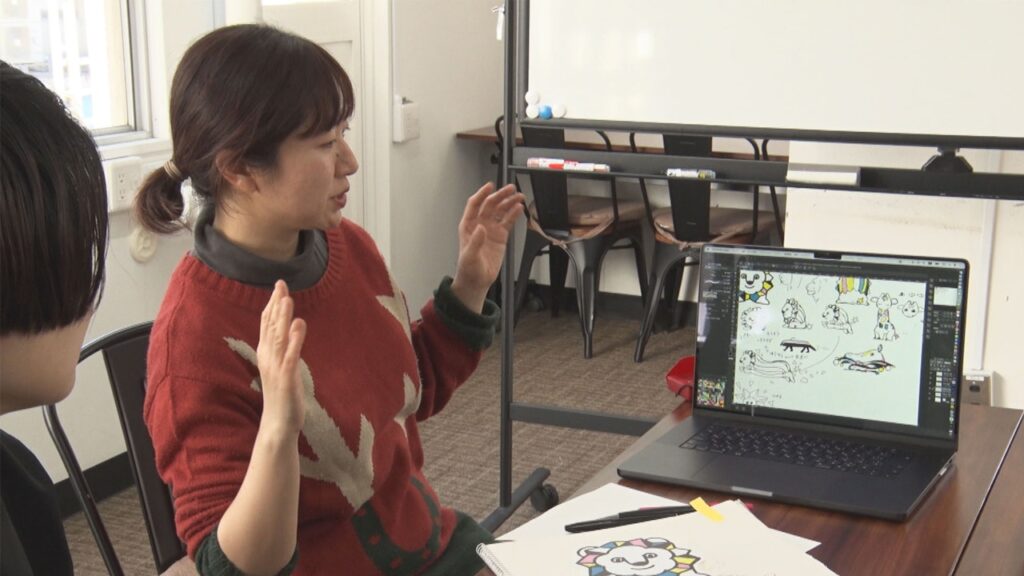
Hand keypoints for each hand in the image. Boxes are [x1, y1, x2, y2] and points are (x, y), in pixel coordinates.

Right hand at [256, 280, 307, 435]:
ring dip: (282, 317)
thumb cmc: (282, 396)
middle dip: (276, 304)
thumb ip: (285, 348)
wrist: (278, 424)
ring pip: (278, 338)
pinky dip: (294, 340)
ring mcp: (276, 368)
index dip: (272, 305)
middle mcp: (268, 358)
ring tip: (288, 299)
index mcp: (266, 354)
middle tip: (281, 284)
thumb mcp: (283, 367)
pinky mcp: (286, 378)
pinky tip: (299, 325)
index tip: (279, 286)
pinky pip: (290, 356)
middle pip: (271, 326)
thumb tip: (291, 326)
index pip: (267, 324)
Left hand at [452, 182, 524, 311]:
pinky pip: (508, 221)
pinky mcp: (500, 236)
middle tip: (510, 189)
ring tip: (519, 196)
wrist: (477, 281)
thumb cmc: (468, 269)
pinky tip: (520, 208)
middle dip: (500, 196)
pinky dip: (514, 214)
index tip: (490, 186)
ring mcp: (491, 229)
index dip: (482, 194)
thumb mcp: (469, 256)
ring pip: (500, 211)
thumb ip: (475, 242)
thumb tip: (481, 228)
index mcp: (468, 226)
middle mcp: (479, 224)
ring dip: (509, 202)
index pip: (474, 205)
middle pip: (490, 205)